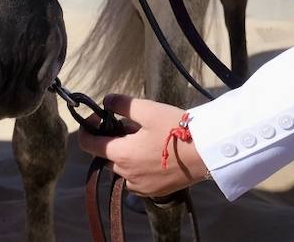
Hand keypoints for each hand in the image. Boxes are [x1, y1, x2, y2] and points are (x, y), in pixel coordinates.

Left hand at [76, 94, 210, 197]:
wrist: (205, 154)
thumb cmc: (176, 129)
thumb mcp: (149, 110)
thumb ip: (123, 104)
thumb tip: (106, 101)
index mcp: (121, 154)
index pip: (88, 144)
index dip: (88, 128)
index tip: (98, 116)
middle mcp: (125, 174)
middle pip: (108, 154)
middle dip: (113, 139)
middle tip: (132, 124)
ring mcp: (139, 186)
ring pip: (122, 167)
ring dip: (126, 154)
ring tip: (146, 139)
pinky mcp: (152, 192)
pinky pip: (135, 179)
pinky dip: (138, 167)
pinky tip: (154, 155)